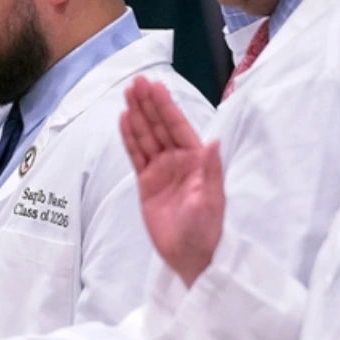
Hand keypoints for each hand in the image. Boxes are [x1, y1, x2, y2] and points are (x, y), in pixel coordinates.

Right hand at [121, 77, 225, 287]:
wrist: (191, 257)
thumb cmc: (206, 231)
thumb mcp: (211, 201)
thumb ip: (211, 171)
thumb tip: (215, 141)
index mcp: (197, 160)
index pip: (178, 127)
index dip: (166, 107)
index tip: (156, 87)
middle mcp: (179, 160)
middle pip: (161, 126)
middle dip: (149, 104)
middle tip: (137, 82)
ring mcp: (162, 170)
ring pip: (147, 137)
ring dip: (138, 116)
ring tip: (128, 94)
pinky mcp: (147, 183)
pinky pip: (136, 156)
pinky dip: (130, 138)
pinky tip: (125, 121)